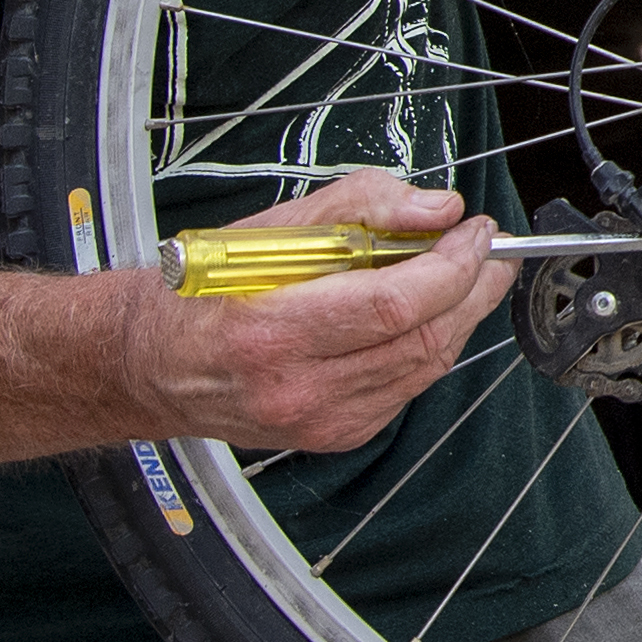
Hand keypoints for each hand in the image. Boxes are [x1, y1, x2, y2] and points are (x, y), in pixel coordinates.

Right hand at [111, 166, 515, 454]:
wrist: (152, 363)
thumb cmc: (205, 288)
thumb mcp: (275, 225)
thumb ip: (362, 207)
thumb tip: (437, 209)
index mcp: (273, 331)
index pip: (397, 303)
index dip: (453, 264)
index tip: (477, 230)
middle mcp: (298, 388)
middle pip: (422, 339)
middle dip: (473, 288)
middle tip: (490, 250)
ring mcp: (320, 420)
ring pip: (425, 368)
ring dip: (459, 317)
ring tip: (466, 275)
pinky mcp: (336, 434)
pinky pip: (406, 388)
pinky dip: (426, 348)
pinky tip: (423, 317)